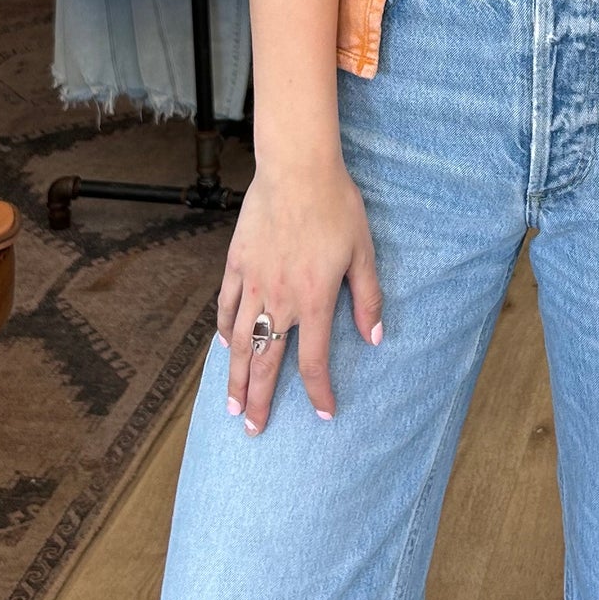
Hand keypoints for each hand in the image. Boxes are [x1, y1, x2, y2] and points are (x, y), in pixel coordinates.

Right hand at [216, 150, 382, 433]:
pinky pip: (225, 305)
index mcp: (313, 301)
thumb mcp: (363, 252)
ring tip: (231, 403)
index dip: (318, 392)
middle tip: (252, 430)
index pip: (313, 362)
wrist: (297, 169)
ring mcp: (252, 283)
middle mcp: (279, 300)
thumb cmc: (336, 207)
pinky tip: (223, 345)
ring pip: (239, 341)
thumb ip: (367, 298)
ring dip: (234, 376)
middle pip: (265, 362)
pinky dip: (222, 329)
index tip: (324, 412)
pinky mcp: (236, 263)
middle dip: (258, 400)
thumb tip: (375, 338)